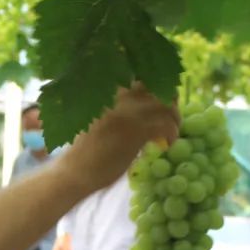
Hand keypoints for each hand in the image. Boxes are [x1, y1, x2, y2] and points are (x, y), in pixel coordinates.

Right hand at [61, 83, 179, 193]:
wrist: (75, 171)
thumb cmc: (85, 150)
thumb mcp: (101, 120)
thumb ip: (121, 110)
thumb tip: (148, 110)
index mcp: (108, 91)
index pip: (142, 78)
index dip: (158, 88)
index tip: (163, 102)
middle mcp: (118, 96)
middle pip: (157, 86)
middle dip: (169, 101)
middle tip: (171, 118)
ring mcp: (127, 112)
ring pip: (165, 104)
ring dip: (174, 118)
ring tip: (172, 133)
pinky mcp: (135, 130)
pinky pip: (165, 124)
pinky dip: (172, 133)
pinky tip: (167, 144)